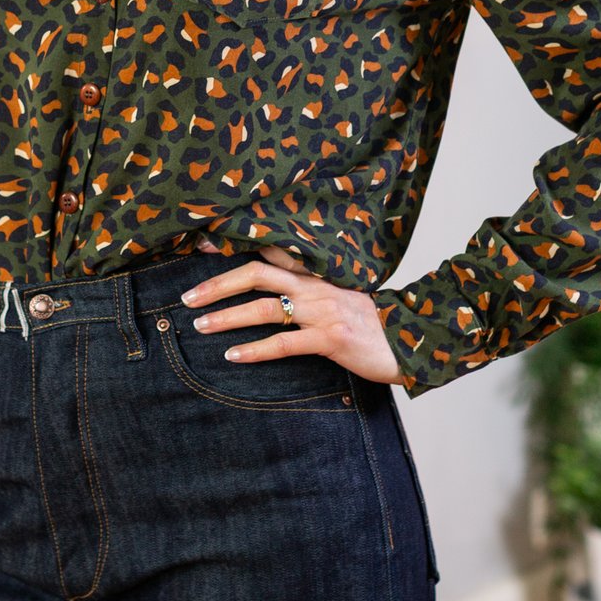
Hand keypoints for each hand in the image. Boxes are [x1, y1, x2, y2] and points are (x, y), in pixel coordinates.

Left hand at [181, 245, 405, 386]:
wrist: (414, 340)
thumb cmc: (375, 323)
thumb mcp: (343, 296)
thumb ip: (313, 290)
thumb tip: (279, 292)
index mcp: (318, 274)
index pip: (271, 249)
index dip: (235, 245)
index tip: (203, 244)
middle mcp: (316, 287)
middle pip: (257, 274)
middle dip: (218, 284)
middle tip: (187, 297)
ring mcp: (322, 312)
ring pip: (264, 308)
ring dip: (226, 317)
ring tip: (200, 326)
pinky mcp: (329, 339)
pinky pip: (283, 343)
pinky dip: (253, 350)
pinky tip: (231, 356)